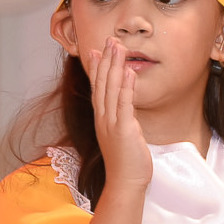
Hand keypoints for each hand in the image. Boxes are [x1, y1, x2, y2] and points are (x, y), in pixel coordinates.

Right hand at [87, 40, 151, 194]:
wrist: (126, 183)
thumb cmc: (128, 162)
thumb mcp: (123, 135)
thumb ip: (122, 119)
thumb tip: (124, 108)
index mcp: (102, 119)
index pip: (97, 88)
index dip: (96, 68)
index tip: (95, 50)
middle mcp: (103, 118)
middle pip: (102, 84)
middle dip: (105, 60)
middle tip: (109, 40)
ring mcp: (111, 123)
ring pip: (110, 89)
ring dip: (114, 67)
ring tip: (118, 47)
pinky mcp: (122, 130)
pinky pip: (123, 104)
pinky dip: (125, 87)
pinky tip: (128, 72)